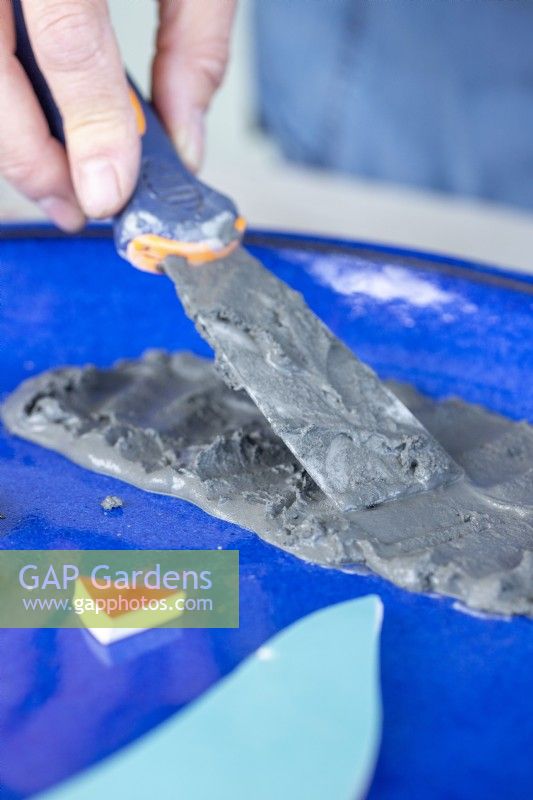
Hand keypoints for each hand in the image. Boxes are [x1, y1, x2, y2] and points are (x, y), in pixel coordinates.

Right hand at [0, 0, 235, 230]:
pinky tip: (35, 131)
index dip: (90, 129)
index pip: (71, 43)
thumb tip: (185, 138)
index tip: (108, 195)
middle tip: (75, 206)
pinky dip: (7, 106)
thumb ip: (195, 40)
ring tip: (55, 182)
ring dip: (12, 138)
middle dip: (29, 157)